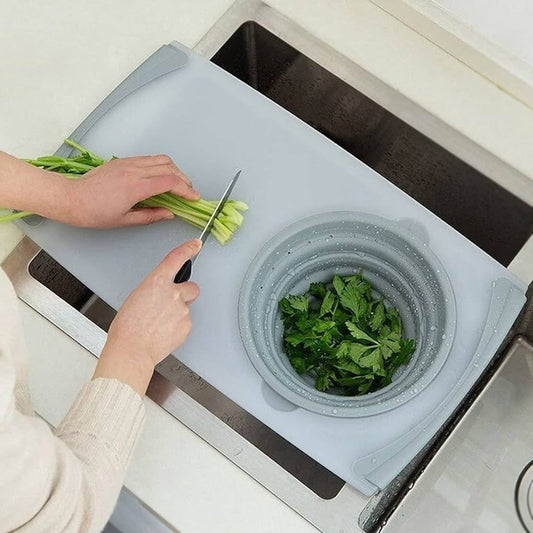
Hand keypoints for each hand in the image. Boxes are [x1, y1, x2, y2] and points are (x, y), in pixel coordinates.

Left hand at [66, 154, 199, 227]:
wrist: (71, 198)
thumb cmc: (93, 213)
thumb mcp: (125, 220)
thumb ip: (151, 216)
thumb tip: (169, 214)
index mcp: (135, 187)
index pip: (170, 183)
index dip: (186, 190)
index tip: (194, 198)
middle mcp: (134, 171)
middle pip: (169, 168)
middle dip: (184, 179)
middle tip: (189, 192)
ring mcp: (128, 163)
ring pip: (160, 159)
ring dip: (174, 170)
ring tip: (178, 183)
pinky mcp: (123, 161)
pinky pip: (148, 159)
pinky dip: (160, 166)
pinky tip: (160, 177)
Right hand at [93, 239, 200, 394]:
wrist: (132, 349)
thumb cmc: (127, 326)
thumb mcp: (137, 297)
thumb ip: (155, 291)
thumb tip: (163, 295)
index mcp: (157, 282)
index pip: (176, 259)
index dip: (188, 249)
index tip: (195, 245)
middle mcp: (173, 293)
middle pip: (191, 287)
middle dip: (184, 294)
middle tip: (169, 306)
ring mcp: (182, 310)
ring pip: (187, 307)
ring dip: (177, 312)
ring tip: (159, 323)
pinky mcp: (187, 325)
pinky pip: (185, 322)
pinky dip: (177, 326)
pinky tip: (163, 332)